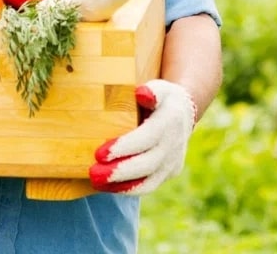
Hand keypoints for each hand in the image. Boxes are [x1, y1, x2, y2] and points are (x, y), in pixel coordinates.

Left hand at [89, 79, 194, 194]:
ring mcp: (172, 162)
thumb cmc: (163, 98)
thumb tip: (142, 93)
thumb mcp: (161, 88)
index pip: (146, 139)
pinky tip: (107, 187)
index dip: (123, 148)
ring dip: (121, 185)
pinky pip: (148, 186)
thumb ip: (152, 91)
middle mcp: (173, 145)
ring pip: (148, 181)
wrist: (184, 113)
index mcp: (169, 122)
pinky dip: (127, 189)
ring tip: (96, 182)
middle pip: (146, 164)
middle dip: (119, 171)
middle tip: (93, 173)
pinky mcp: (168, 174)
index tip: (99, 153)